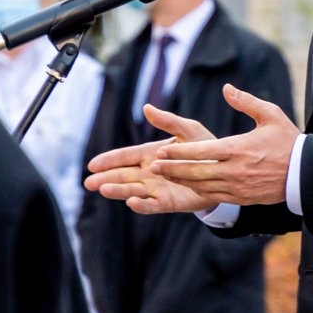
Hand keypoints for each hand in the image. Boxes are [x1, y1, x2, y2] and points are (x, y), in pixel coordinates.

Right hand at [83, 106, 216, 213]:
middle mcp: (149, 172)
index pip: (125, 156)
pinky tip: (132, 202)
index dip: (109, 160)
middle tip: (89, 182)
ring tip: (104, 189)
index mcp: (151, 154)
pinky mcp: (168, 202)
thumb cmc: (204, 147)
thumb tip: (147, 107)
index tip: (93, 164)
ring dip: (119, 190)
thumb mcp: (188, 130)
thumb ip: (168, 121)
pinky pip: (151, 205)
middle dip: (106, 178)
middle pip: (123, 175)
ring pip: (132, 190)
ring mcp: (156, 188)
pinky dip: (141, 204)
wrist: (224, 170)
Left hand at [149, 83, 299, 205]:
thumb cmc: (288, 140)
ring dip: (181, 181)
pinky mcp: (242, 198)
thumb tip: (226, 88)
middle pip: (196, 171)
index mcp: (239, 148)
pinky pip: (214, 196)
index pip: (201, 151)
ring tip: (164, 176)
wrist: (305, 172)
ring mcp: (238, 186)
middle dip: (172, 168)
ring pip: (202, 185)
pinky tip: (188, 186)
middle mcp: (235, 169)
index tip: (162, 149)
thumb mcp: (271, 115)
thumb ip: (246, 102)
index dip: (179, 152)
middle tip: (153, 166)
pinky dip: (198, 191)